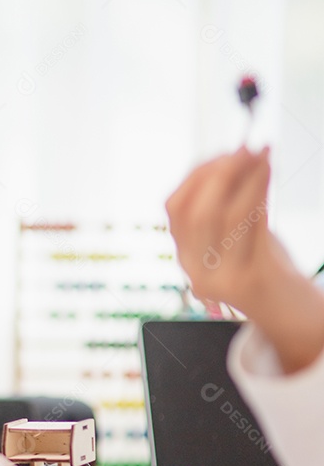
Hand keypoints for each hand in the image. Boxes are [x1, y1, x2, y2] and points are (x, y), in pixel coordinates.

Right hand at [166, 147, 283, 309]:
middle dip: (218, 173)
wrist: (290, 316)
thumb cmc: (266, 270)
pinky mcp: (251, 278)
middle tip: (243, 149)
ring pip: (223, 216)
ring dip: (243, 176)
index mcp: (186, 257)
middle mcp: (196, 270)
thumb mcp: (237, 238)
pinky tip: (267, 172)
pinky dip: (259, 190)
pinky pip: (252, 226)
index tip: (223, 153)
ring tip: (261, 154)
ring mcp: (221, 277)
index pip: (175, 208)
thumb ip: (228, 207)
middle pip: (195, 212)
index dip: (197, 175)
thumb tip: (235, 157)